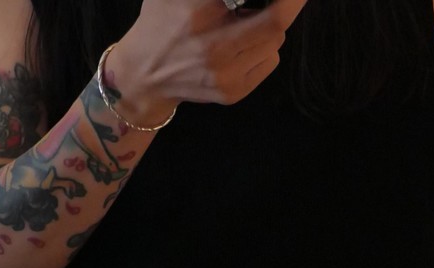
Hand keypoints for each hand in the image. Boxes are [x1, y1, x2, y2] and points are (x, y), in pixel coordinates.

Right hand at [108, 0, 310, 124]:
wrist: (144, 74)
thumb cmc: (162, 19)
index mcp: (201, 14)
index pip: (263, 8)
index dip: (289, 0)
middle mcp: (215, 49)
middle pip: (277, 23)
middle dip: (286, 4)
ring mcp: (225, 76)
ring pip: (275, 42)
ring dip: (269, 26)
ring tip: (244, 21)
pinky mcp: (231, 93)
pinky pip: (270, 61)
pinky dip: (264, 47)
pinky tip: (241, 44)